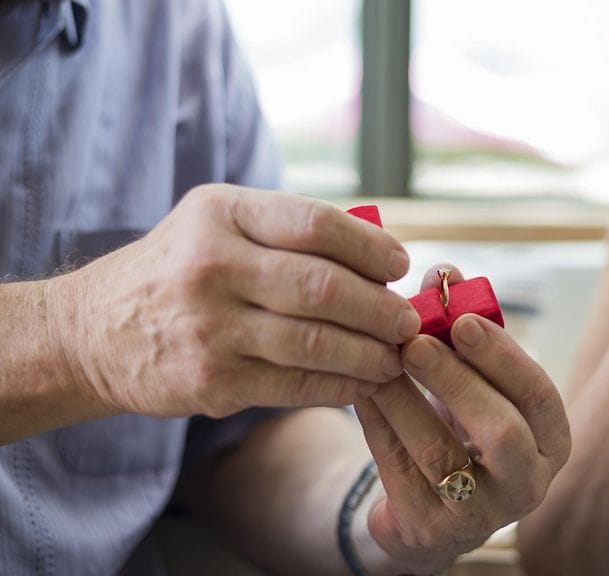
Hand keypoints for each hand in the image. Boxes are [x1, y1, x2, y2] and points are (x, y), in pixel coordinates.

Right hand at [61, 184, 420, 417]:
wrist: (93, 331)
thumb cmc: (180, 270)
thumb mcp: (218, 225)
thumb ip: (289, 232)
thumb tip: (381, 258)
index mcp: (222, 214)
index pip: (316, 224)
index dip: (370, 247)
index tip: (399, 264)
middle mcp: (213, 266)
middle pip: (323, 287)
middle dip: (380, 308)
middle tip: (408, 322)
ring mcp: (209, 327)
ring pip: (316, 343)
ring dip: (370, 354)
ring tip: (395, 357)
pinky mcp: (211, 381)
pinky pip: (296, 384)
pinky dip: (341, 386)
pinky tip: (364, 383)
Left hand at [352, 265, 570, 572]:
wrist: (431, 506)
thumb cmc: (462, 425)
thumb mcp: (473, 379)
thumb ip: (464, 326)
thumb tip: (444, 271)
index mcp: (550, 439)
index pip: (538, 395)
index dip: (501, 355)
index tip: (461, 319)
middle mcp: (528, 482)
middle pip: (500, 431)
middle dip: (455, 379)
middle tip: (413, 340)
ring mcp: (481, 515)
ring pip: (439, 452)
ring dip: (404, 398)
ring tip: (377, 360)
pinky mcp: (431, 530)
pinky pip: (398, 471)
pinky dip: (378, 424)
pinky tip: (361, 389)